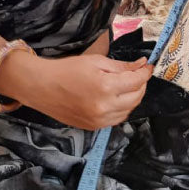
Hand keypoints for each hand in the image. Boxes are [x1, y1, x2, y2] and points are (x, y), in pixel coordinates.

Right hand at [19, 53, 151, 129]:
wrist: (41, 87)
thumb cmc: (65, 70)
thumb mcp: (94, 62)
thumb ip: (120, 66)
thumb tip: (141, 65)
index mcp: (105, 87)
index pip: (136, 81)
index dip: (145, 72)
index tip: (147, 66)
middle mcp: (105, 107)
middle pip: (136, 97)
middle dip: (140, 84)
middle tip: (137, 74)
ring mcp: (99, 120)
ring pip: (129, 111)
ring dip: (132, 98)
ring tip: (126, 86)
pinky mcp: (93, 127)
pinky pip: (116, 119)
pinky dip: (121, 109)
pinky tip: (115, 99)